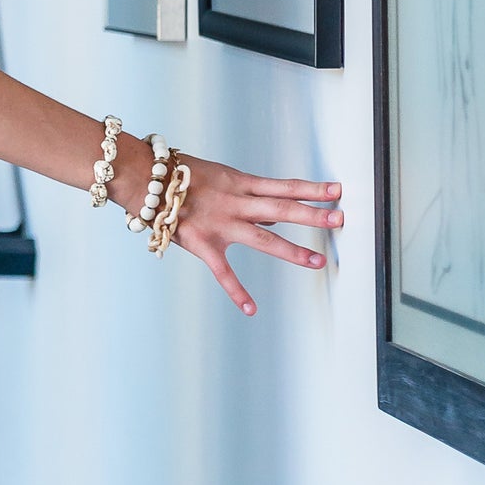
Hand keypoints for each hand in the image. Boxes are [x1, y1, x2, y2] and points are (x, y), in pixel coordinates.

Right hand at [164, 156, 343, 314]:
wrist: (145, 178)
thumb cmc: (179, 176)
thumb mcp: (219, 178)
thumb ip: (249, 197)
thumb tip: (275, 213)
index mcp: (240, 184)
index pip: (284, 186)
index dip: (312, 188)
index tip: (337, 190)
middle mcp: (236, 203)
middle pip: (282, 208)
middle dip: (312, 214)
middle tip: (340, 220)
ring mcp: (221, 224)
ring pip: (263, 239)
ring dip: (292, 250)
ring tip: (317, 261)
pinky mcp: (203, 244)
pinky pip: (224, 272)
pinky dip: (237, 292)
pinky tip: (252, 309)